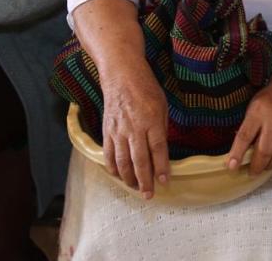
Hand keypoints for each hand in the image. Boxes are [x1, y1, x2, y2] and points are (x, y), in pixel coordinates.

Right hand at [100, 68, 169, 198]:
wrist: (122, 76)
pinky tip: (119, 176)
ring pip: (122, 161)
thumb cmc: (146, 89)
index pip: (158, 149)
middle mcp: (134, 128)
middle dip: (145, 181)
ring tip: (135, 188)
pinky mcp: (107, 131)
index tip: (165, 182)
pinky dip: (113, 168)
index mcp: (152, 121)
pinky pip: (109, 154)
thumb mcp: (163, 106)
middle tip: (149, 194)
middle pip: (140, 160)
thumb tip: (161, 151)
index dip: (161, 168)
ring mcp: (118, 131)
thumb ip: (162, 129)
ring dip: (129, 178)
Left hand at [228, 81, 271, 175]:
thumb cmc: (269, 98)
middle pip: (264, 150)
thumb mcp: (253, 106)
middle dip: (256, 166)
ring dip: (270, 165)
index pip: (245, 136)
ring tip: (264, 167)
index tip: (231, 166)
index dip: (237, 153)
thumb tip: (240, 151)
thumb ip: (248, 126)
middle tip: (251, 172)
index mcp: (258, 111)